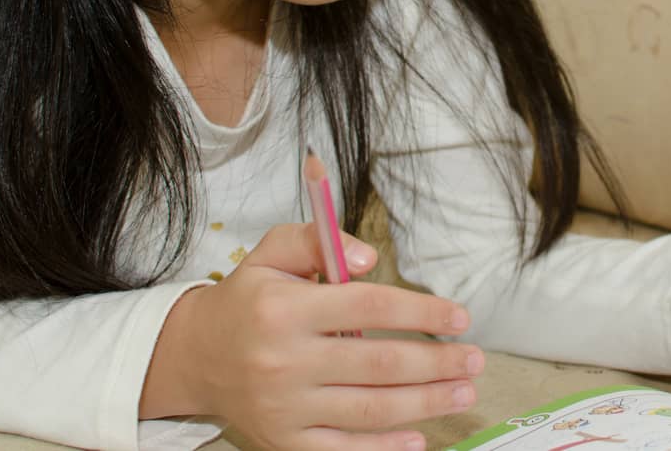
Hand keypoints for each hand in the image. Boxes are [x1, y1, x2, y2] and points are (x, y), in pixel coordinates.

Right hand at [166, 224, 486, 450]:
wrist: (194, 356)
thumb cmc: (247, 300)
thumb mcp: (272, 252)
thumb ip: (320, 241)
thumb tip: (369, 257)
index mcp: (285, 308)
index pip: (369, 306)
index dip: (421, 310)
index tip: (459, 317)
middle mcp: (284, 360)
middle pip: (378, 363)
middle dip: (436, 363)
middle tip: (475, 361)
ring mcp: (285, 406)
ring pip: (369, 408)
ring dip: (425, 403)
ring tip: (463, 392)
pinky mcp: (284, 440)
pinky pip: (342, 448)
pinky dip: (384, 447)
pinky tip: (418, 437)